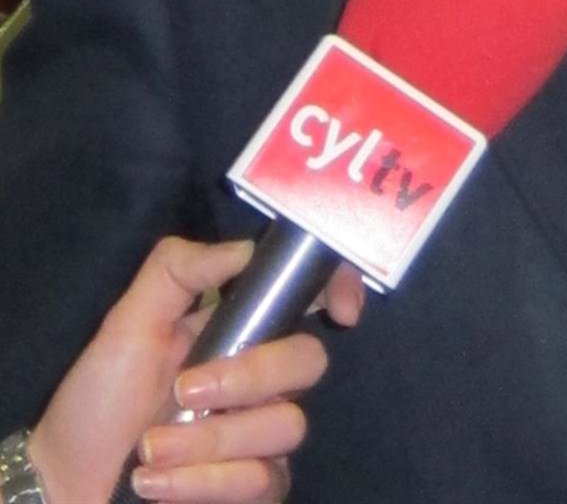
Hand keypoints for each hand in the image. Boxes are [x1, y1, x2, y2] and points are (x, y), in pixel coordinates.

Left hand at [27, 237, 364, 503]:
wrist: (65, 486)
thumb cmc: (97, 401)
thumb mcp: (127, 322)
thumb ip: (179, 271)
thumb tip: (244, 248)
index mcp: (238, 328)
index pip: (307, 296)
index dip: (339, 289)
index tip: (339, 309)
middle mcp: (261, 379)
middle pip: (307, 361)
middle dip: (249, 376)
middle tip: (183, 390)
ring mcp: (262, 437)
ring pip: (285, 426)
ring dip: (209, 438)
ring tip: (150, 451)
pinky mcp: (254, 490)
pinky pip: (262, 480)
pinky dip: (204, 480)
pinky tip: (156, 485)